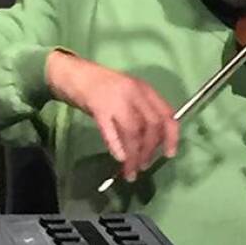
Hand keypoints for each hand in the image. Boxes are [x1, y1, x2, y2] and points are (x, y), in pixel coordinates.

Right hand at [45, 50, 178, 181]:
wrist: (74, 74)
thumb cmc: (103, 86)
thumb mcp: (128, 93)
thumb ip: (141, 112)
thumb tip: (152, 143)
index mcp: (144, 89)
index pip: (166, 114)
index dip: (171, 136)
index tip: (169, 154)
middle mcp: (134, 92)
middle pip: (151, 125)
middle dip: (150, 150)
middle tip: (145, 165)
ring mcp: (116, 99)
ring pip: (133, 131)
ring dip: (134, 155)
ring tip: (131, 171)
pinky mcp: (98, 108)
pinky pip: (111, 132)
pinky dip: (117, 147)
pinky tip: (119, 158)